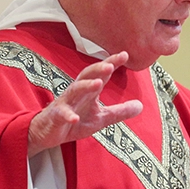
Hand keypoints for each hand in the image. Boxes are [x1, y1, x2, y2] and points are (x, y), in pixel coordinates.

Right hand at [28, 52, 142, 156]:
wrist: (48, 133)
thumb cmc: (75, 121)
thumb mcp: (101, 118)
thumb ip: (120, 111)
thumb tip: (141, 105)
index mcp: (88, 91)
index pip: (101, 74)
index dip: (111, 63)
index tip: (125, 54)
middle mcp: (76, 93)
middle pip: (86, 76)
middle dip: (98, 69)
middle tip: (110, 65)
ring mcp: (65, 103)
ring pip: (74, 90)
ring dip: (86, 86)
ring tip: (98, 83)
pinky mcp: (56, 117)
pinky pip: (61, 114)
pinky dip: (68, 115)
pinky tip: (75, 118)